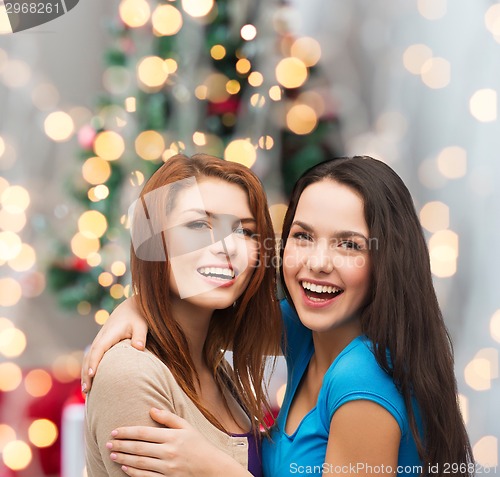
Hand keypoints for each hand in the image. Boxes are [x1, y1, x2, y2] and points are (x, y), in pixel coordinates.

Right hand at [81, 297, 147, 393]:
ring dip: (85, 372)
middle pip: (90, 356)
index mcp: (110, 333)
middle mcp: (102, 336)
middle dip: (86, 373)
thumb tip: (139, 348)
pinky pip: (92, 355)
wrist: (132, 307)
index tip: (92, 375)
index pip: (99, 349)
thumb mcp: (141, 325)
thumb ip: (140, 336)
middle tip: (87, 390)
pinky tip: (91, 379)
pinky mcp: (102, 341)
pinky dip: (89, 367)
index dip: (94, 362)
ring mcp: (100, 339)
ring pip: (89, 356)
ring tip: (86, 390)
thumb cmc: (138, 316)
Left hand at [107, 408, 225, 476]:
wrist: (212, 467)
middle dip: (121, 445)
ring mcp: (168, 468)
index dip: (127, 432)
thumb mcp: (186, 426)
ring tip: (112, 455)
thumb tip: (151, 409)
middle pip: (138, 448)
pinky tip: (124, 468)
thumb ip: (168, 417)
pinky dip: (133, 473)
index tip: (114, 431)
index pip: (144, 433)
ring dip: (123, 459)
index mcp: (172, 436)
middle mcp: (169, 452)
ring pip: (139, 463)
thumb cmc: (198, 444)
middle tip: (108, 443)